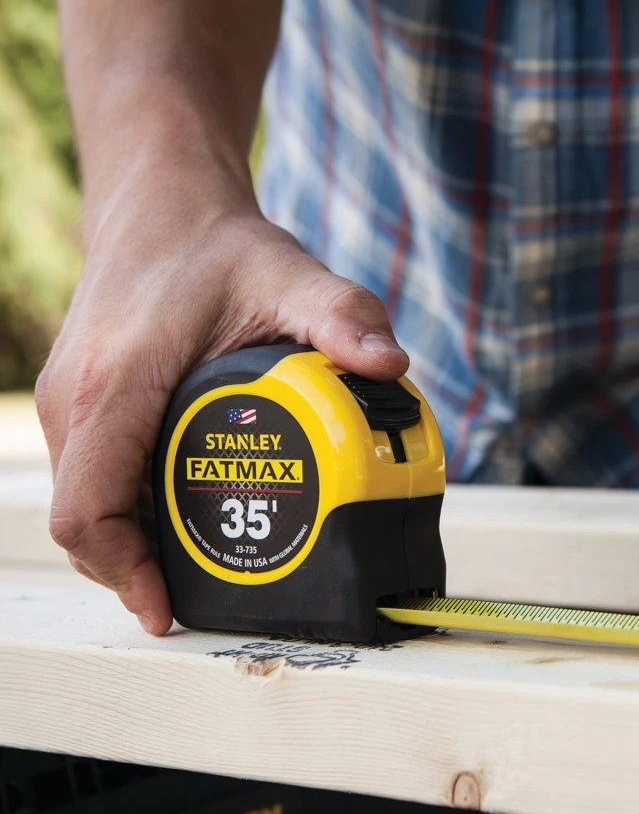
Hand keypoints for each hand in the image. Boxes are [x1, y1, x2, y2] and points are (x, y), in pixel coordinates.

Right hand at [35, 173, 407, 635]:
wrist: (162, 203)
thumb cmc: (215, 243)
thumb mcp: (288, 273)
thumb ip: (341, 316)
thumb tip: (389, 365)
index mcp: (113, 386)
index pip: (90, 511)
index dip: (126, 573)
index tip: (171, 609)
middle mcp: (78, 404)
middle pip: (87, 525)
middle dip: (140, 572)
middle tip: (215, 592)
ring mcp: (74, 407)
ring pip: (89, 507)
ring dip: (137, 547)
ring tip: (208, 565)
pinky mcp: (87, 407)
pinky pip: (99, 481)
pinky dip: (134, 514)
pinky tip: (190, 518)